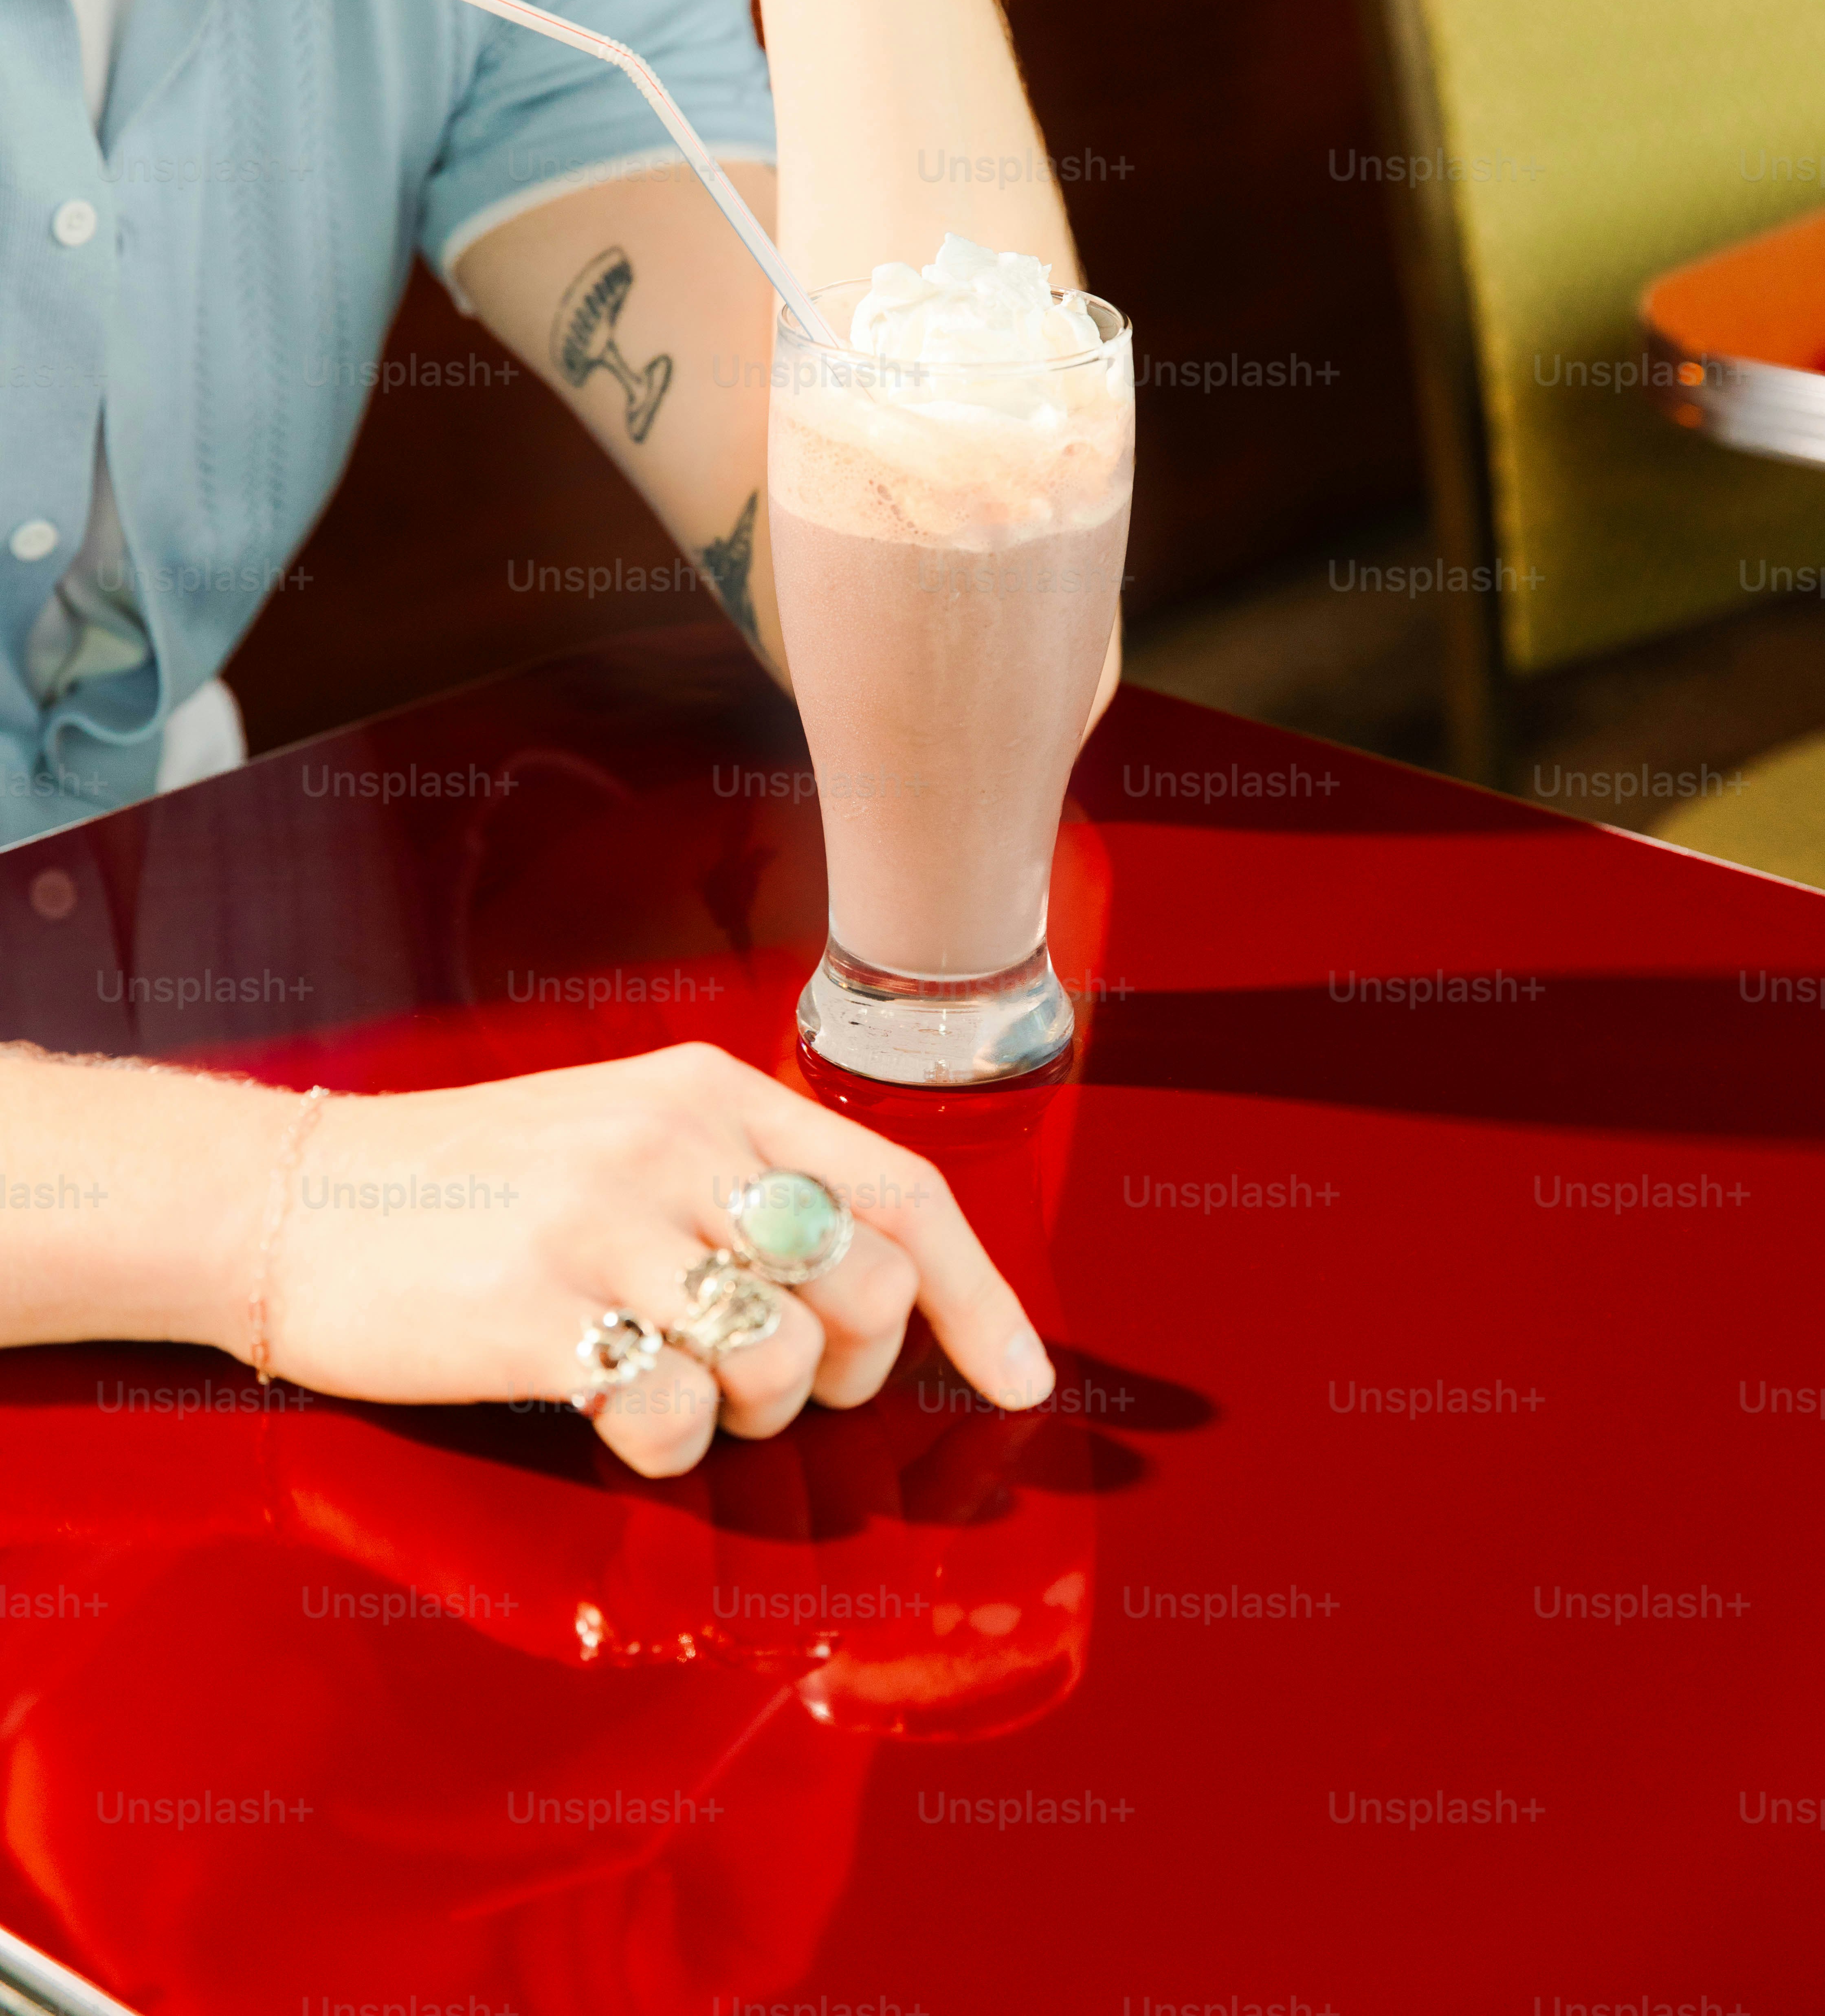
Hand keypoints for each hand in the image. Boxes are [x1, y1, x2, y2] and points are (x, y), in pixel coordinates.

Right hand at [233, 1043, 1054, 1475]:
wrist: (290, 1196)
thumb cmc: (472, 1182)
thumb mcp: (624, 1128)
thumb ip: (742, 1177)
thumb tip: (877, 1275)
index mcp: (711, 1090)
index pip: (900, 1189)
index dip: (981, 1294)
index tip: (1025, 1377)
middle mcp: (676, 1140)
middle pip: (863, 1287)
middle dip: (851, 1369)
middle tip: (784, 1386)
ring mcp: (608, 1220)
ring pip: (778, 1360)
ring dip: (750, 1413)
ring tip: (673, 1383)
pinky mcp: (542, 1308)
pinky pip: (674, 1420)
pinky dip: (663, 1445)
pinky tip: (603, 1408)